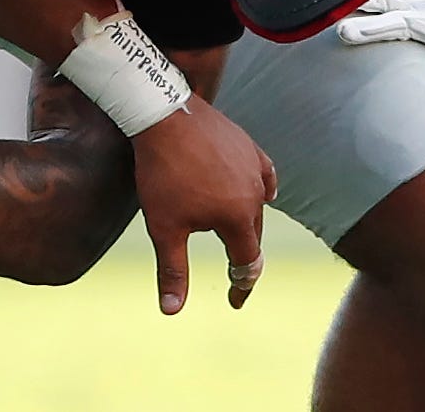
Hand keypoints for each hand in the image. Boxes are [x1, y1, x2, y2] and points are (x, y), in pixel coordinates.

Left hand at [131, 101, 276, 313]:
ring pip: (257, 203)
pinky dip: (262, 188)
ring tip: (237, 233)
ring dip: (246, 220)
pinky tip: (262, 193)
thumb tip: (172, 311)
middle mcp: (256, 194)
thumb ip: (173, 269)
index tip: (234, 301)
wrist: (162, 114)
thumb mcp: (163, 227)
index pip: (246, 263)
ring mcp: (253, 166)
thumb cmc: (161, 172)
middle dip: (242, 252)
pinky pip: (263, 173)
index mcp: (238, 218)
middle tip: (233, 271)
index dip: (240, 285)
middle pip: (251, 232)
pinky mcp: (247, 145)